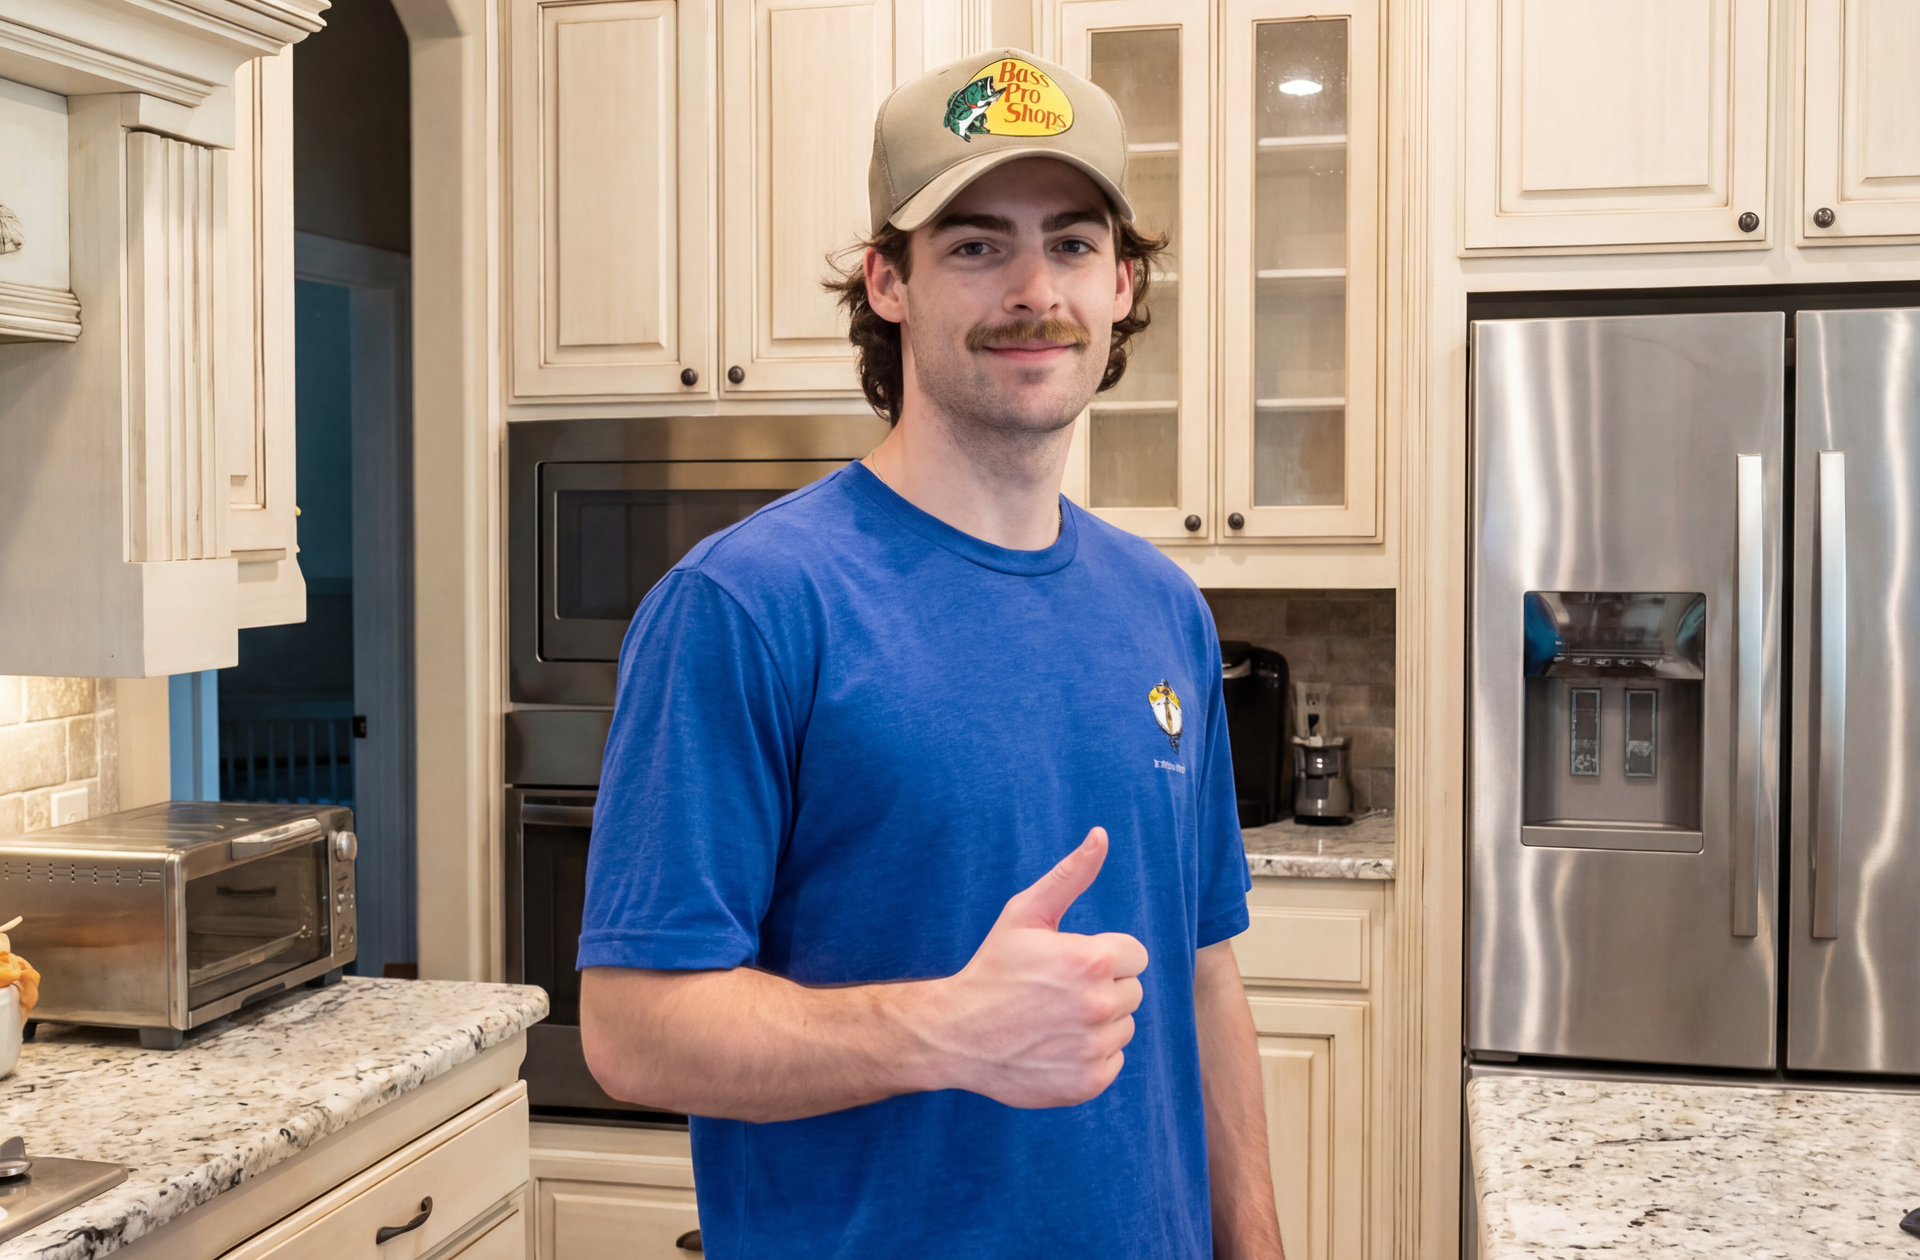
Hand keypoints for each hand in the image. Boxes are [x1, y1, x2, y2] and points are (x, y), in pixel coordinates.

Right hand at [917, 828, 1149, 1107]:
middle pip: (1133, 991)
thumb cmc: (992, 968)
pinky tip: (1056, 1045)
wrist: (955, 1033)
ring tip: (1056, 1018)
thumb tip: (1101, 835)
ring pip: (1124, 1026)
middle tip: (1059, 991)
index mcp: (1092, 961)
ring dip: (1099, 1022)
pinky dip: (1091, 1056)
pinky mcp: (1088, 1082)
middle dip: (1103, 987)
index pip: (1135, 955)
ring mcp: (1094, 1048)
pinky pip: (1114, 1061)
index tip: (1070, 963)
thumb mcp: (1025, 914)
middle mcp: (1099, 1006)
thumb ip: (1070, 875)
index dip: (1104, 955)